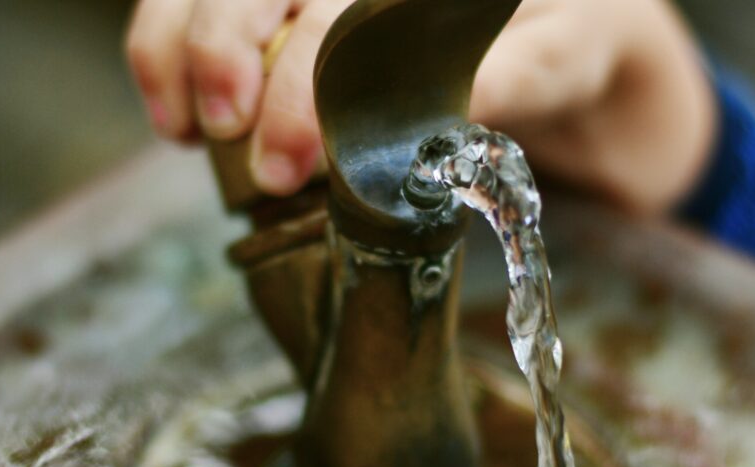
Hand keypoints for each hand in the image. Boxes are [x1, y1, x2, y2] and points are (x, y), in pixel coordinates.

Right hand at [126, 0, 714, 212]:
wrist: (583, 36)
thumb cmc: (578, 40)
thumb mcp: (565, 58)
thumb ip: (510, 78)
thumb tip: (432, 124)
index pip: (339, 9)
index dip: (299, 82)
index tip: (288, 163)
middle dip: (227, 59)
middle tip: (230, 147)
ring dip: (178, 52)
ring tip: (185, 132)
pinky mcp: (304, 11)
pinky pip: (214, 7)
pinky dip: (171, 51)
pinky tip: (177, 113)